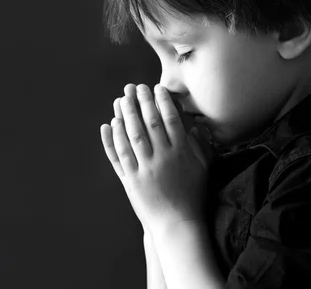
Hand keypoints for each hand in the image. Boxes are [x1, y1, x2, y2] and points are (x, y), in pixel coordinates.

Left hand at [100, 83, 213, 232]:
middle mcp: (161, 159)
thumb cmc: (192, 196)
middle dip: (141, 102)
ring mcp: (144, 169)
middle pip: (149, 124)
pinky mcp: (130, 181)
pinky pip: (118, 156)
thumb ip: (199, 146)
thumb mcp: (202, 169)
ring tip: (120, 99)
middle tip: (134, 87)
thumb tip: (195, 127)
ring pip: (131, 136)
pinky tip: (108, 124)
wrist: (176, 224)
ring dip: (125, 115)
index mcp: (180, 153)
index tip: (156, 88)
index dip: (162, 102)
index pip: (170, 120)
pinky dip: (111, 140)